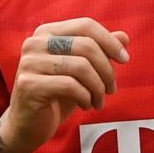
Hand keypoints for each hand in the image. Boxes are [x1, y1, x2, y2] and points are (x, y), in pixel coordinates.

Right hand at [0, 18, 129, 152]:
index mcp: (46, 33)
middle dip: (106, 70)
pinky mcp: (28, 85)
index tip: (125, 60)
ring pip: (81, 67)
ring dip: (97, 88)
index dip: (110, 41)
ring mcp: (29, 63)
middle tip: (111, 90)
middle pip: (86, 45)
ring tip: (99, 102)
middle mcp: (34, 43)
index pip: (86, 25)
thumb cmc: (56, 96)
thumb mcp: (82, 72)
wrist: (27, 127)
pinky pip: (70, 85)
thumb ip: (100, 52)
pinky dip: (85, 97)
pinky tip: (86, 106)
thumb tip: (124, 37)